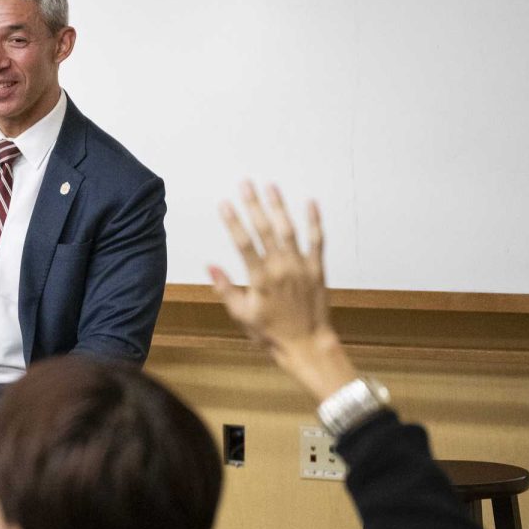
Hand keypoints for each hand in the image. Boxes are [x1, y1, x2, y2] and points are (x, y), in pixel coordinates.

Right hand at [209, 182, 355, 401]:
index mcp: (261, 279)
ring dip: (279, 207)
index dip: (233, 221)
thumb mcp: (242, 315)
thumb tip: (210, 267)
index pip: (243, 243)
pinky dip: (314, 221)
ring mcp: (301, 267)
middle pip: (265, 230)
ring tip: (270, 186)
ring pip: (289, 230)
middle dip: (254, 205)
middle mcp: (281, 269)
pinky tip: (310, 202)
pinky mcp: (317, 269)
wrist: (307, 344)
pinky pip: (317, 240)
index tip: (224, 203)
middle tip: (245, 184)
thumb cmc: (271, 333)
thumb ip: (226, 289)